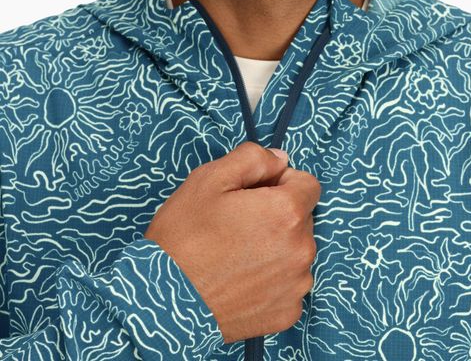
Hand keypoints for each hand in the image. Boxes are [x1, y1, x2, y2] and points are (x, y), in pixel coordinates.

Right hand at [144, 141, 320, 343]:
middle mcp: (302, 248)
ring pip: (297, 250)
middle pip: (303, 217)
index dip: (281, 182)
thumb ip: (253, 158)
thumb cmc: (184, 236)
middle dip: (279, 214)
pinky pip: (289, 283)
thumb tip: (281, 160)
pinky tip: (241, 280)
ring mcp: (296, 284)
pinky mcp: (287, 312)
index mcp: (287, 212)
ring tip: (237, 254)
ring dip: (278, 246)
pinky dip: (272, 279)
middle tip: (240, 224)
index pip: (308, 184)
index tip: (256, 193)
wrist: (161, 303)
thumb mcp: (210, 179)